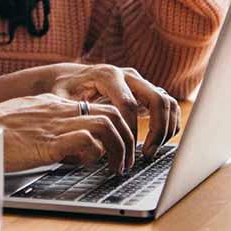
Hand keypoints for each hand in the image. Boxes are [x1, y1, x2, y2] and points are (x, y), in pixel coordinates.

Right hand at [0, 94, 136, 174]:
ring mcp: (55, 125)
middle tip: (126, 160)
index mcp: (54, 104)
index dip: (117, 127)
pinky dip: (95, 154)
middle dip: (127, 138)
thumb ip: (46, 126)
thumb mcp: (25, 121)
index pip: (98, 107)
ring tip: (118, 168)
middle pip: (112, 113)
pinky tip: (89, 165)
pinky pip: (87, 140)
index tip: (121, 145)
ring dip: (120, 148)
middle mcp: (59, 110)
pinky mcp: (48, 142)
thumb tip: (62, 142)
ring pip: (107, 125)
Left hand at [46, 63, 180, 158]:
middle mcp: (128, 75)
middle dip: (156, 130)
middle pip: (156, 98)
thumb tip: (85, 136)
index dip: (130, 130)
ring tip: (150, 151)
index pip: (129, 104)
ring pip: (167, 101)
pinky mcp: (146, 90)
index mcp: (108, 75)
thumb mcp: (61, 99)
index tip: (125, 152)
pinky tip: (158, 142)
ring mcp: (140, 82)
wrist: (72, 78)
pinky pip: (168, 105)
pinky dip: (170, 124)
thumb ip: (71, 113)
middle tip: (146, 154)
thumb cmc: (66, 91)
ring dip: (165, 128)